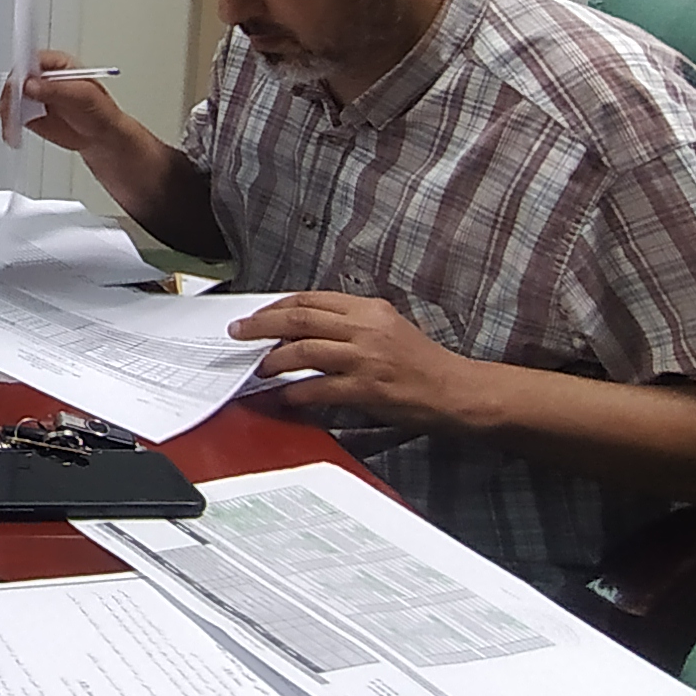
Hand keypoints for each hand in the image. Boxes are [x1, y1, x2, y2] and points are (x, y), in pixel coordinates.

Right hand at [17, 52, 131, 160]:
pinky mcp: (29, 114)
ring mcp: (35, 96)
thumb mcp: (82, 96)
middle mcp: (42, 78)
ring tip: (11, 125)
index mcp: (57, 64)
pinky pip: (13, 115)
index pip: (31, 61)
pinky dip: (9, 123)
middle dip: (11, 94)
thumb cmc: (100, 112)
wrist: (102, 137)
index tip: (17, 85)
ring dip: (7, 110)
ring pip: (11, 98)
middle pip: (17, 79)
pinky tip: (12, 131)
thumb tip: (30, 84)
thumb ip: (54, 89)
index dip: (22, 72)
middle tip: (11, 108)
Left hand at [229, 293, 496, 431]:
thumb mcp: (388, 328)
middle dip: (262, 325)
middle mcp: (366, 328)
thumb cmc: (422, 363)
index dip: (277, 307)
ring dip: (274, 360)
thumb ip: (351, 324)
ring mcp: (366, 358)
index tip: (255, 315)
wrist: (456, 390)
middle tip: (239, 333)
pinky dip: (297, 392)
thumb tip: (305, 328)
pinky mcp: (368, 388)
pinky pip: (320, 388)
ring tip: (258, 367)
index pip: (311, 299)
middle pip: (300, 319)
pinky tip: (284, 396)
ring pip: (305, 351)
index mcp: (369, 309)